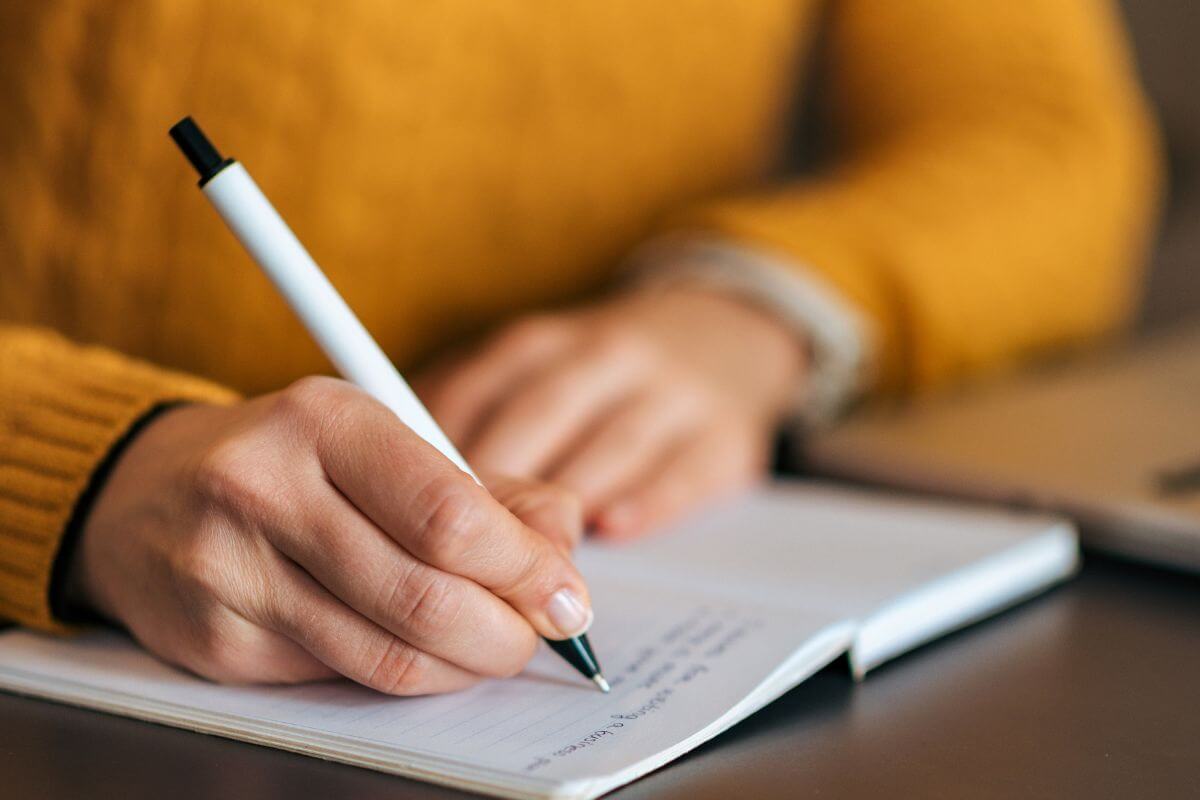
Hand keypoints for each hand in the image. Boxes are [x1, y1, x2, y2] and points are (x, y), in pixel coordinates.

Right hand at [64, 377, 590, 694]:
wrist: (143, 493)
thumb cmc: (290, 461)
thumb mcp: (384, 441)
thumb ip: (485, 488)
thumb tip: (561, 545)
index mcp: (324, 420)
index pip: (449, 514)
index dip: (525, 568)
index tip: (566, 594)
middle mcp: (266, 489)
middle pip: (425, 594)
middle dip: (506, 631)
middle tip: (538, 635)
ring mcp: (231, 571)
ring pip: (387, 654)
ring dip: (464, 665)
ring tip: (491, 647)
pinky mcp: (216, 642)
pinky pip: (342, 679)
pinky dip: (405, 675)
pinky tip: (420, 651)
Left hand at [418, 287, 806, 538]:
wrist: (721, 336)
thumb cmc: (596, 376)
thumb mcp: (531, 371)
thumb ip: (468, 415)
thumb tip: (387, 481)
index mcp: (540, 343)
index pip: (476, 393)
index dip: (437, 455)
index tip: (404, 509)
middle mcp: (604, 356)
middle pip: (539, 418)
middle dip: (497, 488)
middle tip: (460, 553)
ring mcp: (671, 393)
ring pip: (609, 445)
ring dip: (565, 503)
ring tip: (528, 561)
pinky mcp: (724, 435)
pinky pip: (683, 470)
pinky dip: (646, 501)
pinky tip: (612, 529)